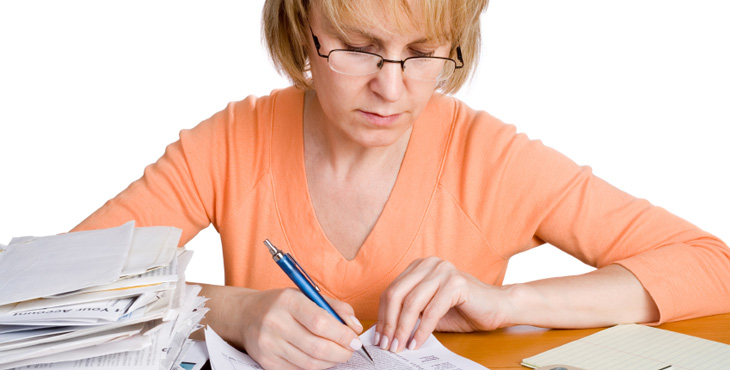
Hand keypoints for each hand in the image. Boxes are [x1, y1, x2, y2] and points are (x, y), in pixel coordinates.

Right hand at [224, 287, 364, 368]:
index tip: (355, 339)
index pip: (320, 322)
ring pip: (310, 363)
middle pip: (317, 347)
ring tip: (338, 354)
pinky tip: (320, 358)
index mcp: (288, 301)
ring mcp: (269, 344)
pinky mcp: (266, 361)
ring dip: (331, 361)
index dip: (343, 334)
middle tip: (350, 349)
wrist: (247, 315)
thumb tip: (355, 327)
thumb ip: (334, 307)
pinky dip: (315, 367)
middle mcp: (275, 322)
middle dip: (341, 352)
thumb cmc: (282, 304)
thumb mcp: (307, 295)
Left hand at [375, 256, 511, 352]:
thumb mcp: (430, 310)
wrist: (499, 307)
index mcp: (420, 266)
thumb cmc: (464, 309)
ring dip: (402, 329)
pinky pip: (431, 311)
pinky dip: (422, 330)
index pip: (391, 290)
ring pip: (412, 303)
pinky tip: (416, 343)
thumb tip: (386, 331)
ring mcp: (443, 270)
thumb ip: (411, 314)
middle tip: (386, 344)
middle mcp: (429, 263)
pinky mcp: (456, 283)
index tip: (379, 337)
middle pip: (397, 294)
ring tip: (399, 346)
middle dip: (389, 323)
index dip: (382, 315)